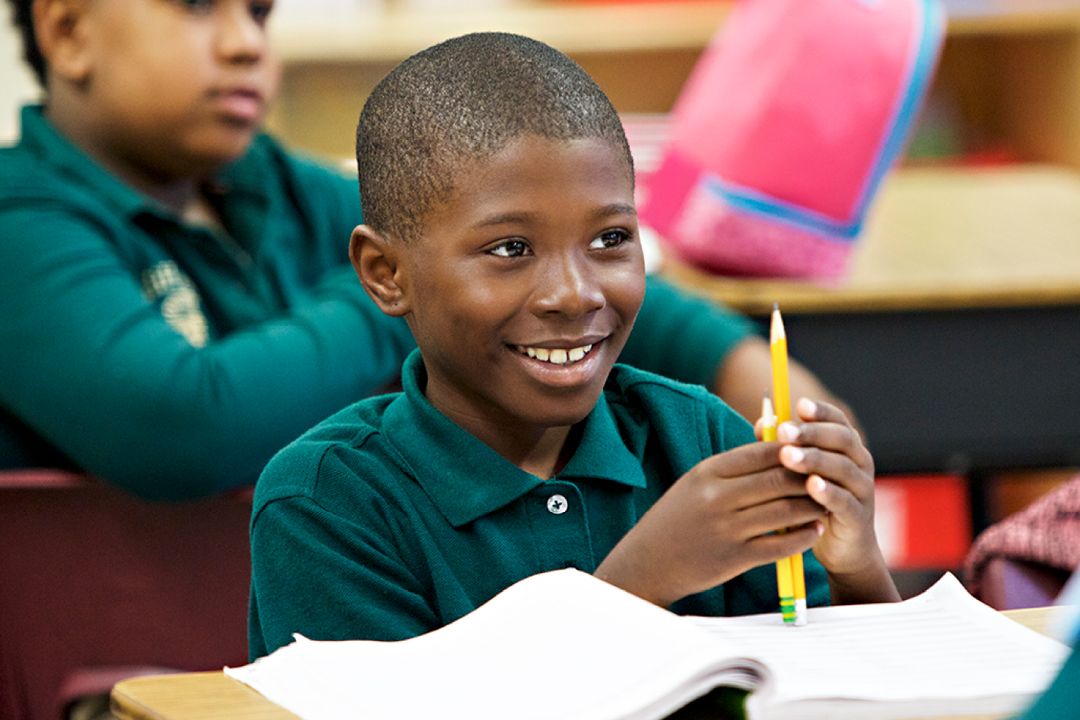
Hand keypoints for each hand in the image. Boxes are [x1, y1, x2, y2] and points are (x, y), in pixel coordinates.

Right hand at [595, 441, 825, 607]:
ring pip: (785, 510)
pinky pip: (780, 544)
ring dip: (812, 505)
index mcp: (707, 472)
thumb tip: (776, 448)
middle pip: (777, 479)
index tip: (811, 449)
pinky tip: (813, 531)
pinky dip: (803, 536)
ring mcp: (727, 528)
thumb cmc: (677, 518)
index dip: (792, 449)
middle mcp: (717, 497)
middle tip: (828, 475)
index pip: (760, 452)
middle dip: (808, 476)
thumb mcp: (696, 483)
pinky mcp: (735, 557)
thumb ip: (732, 467)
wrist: (648, 561)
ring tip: (825, 502)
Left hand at [777, 398, 898, 602]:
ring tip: (788, 457)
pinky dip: (828, 492)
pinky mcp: (859, 517)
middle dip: (811, 433)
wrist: (842, 549)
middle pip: (841, 439)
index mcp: (846, 448)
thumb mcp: (799, 473)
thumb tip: (763, 423)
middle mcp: (859, 464)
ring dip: (815, 460)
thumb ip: (784, 447)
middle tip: (784, 431)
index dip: (821, 411)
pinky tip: (810, 486)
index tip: (799, 404)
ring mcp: (862, 490)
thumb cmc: (813, 502)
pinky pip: (846, 501)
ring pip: (843, 468)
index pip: (838, 420)